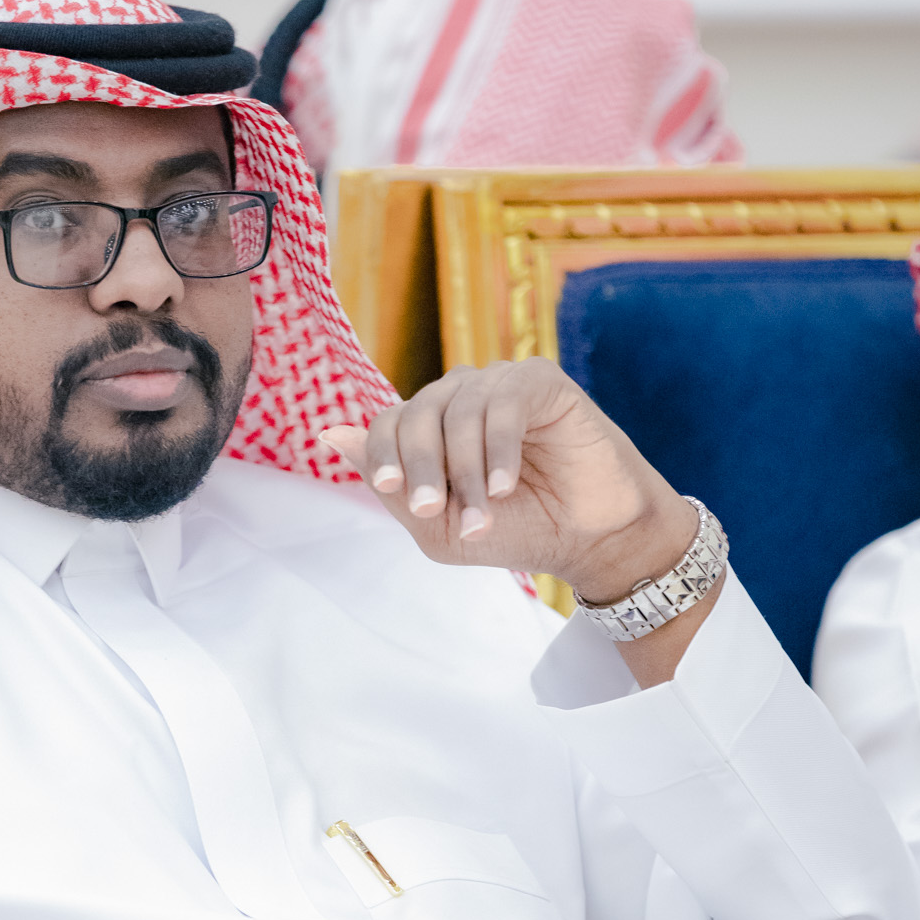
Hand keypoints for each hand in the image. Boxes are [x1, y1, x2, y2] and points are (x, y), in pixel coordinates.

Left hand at [322, 358, 698, 605]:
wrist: (589, 539)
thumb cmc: (516, 532)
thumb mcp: (439, 529)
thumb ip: (390, 487)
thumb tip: (331, 433)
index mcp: (431, 429)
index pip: (387, 423)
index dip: (383, 455)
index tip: (395, 491)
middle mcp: (459, 398)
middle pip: (415, 413)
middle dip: (423, 468)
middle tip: (439, 511)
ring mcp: (499, 385)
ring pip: (458, 411)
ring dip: (468, 470)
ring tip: (486, 514)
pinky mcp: (540, 381)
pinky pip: (504, 401)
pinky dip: (498, 447)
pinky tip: (505, 486)